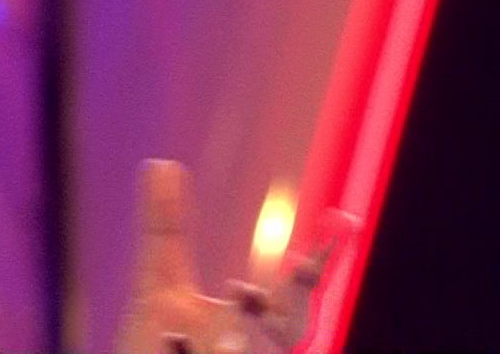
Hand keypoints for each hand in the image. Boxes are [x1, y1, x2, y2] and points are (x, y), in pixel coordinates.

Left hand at [115, 159, 358, 353]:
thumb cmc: (155, 346)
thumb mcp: (157, 283)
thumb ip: (164, 227)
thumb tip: (160, 163)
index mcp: (259, 326)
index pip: (301, 290)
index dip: (325, 257)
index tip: (344, 219)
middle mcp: (260, 353)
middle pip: (292, 333)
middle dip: (280, 313)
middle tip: (252, 287)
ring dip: (246, 345)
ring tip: (230, 327)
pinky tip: (170, 338)